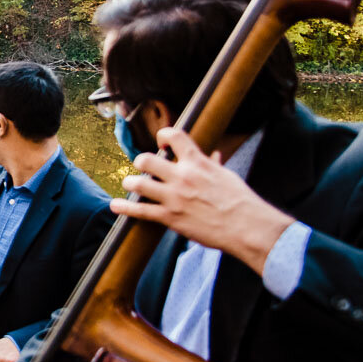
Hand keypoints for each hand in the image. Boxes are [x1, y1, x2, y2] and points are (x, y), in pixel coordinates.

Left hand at [112, 126, 293, 274]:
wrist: (246, 227)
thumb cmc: (240, 201)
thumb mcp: (227, 177)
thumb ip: (214, 165)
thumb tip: (214, 155)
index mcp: (197, 162)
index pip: (174, 136)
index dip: (163, 134)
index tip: (161, 140)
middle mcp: (182, 176)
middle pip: (146, 159)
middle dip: (141, 162)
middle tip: (143, 168)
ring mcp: (174, 197)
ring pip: (138, 183)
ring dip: (130, 183)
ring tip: (130, 184)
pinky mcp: (170, 217)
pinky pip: (141, 211)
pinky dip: (125, 208)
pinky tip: (115, 205)